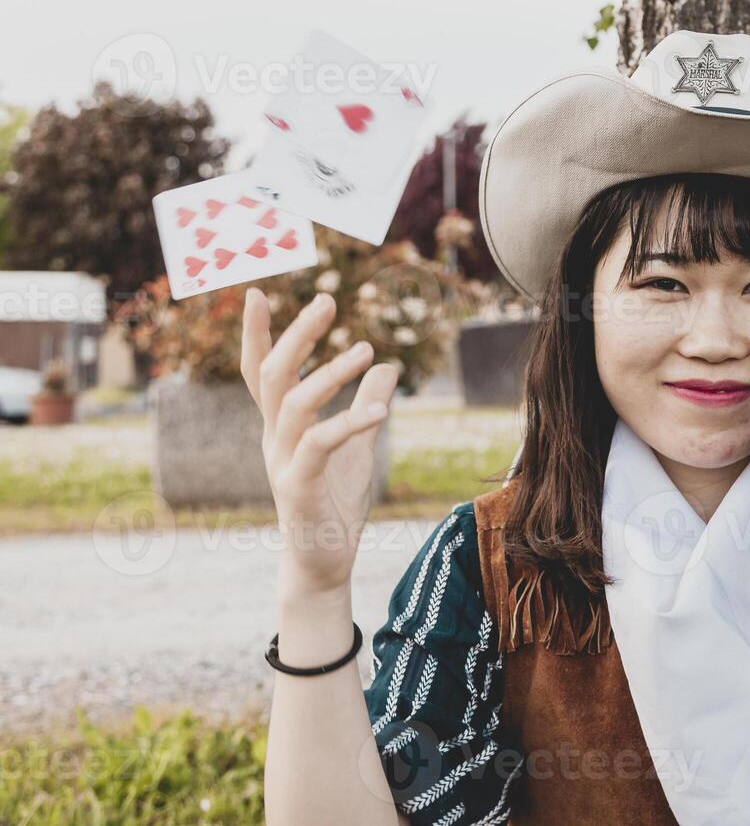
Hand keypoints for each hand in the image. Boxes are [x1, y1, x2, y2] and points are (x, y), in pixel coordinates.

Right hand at [240, 288, 398, 596]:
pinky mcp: (298, 487)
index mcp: (281, 426)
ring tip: (367, 349)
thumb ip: (366, 403)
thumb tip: (387, 365)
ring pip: (293, 405)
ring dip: (330, 372)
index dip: (256, 333)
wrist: (322, 563)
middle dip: (297, 334)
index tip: (255, 292)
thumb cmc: (334, 502)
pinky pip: (318, 445)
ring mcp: (282, 463)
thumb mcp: (358, 445)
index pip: (261, 371)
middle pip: (273, 375)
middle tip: (327, 300)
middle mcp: (274, 439)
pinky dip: (348, 424)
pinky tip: (381, 412)